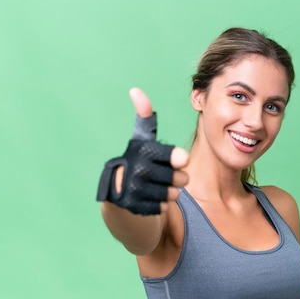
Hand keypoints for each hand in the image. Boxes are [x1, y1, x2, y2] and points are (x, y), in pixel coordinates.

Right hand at [96, 88, 188, 214]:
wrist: (118, 190)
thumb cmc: (138, 160)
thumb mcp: (142, 139)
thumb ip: (145, 118)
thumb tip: (135, 91)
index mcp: (142, 152)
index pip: (173, 157)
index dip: (179, 159)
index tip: (181, 160)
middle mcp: (137, 171)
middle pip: (179, 178)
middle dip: (179, 178)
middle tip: (172, 176)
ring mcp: (135, 191)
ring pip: (172, 195)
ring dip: (171, 192)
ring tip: (162, 186)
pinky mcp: (135, 207)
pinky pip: (162, 208)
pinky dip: (161, 203)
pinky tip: (153, 197)